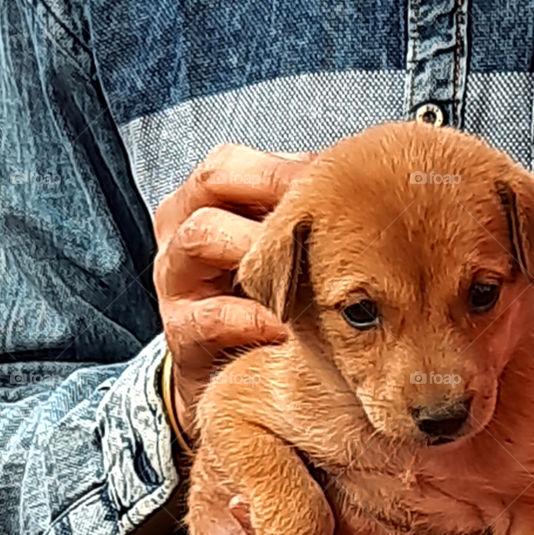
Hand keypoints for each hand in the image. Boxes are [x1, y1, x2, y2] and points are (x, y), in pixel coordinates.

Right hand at [153, 143, 313, 437]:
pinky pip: (208, 316)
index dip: (280, 168)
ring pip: (200, 238)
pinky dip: (251, 318)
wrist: (229, 371)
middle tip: (326, 213)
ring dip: (259, 249)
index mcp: (203, 200)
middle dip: (272, 193)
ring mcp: (174, 279)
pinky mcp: (179, 331)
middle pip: (212, 184)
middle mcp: (180, 229)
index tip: (335, 179)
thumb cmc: (262, 296)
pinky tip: (287, 327)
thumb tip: (359, 179)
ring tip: (306, 268)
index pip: (229, 163)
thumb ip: (299, 215)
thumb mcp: (275, 250)